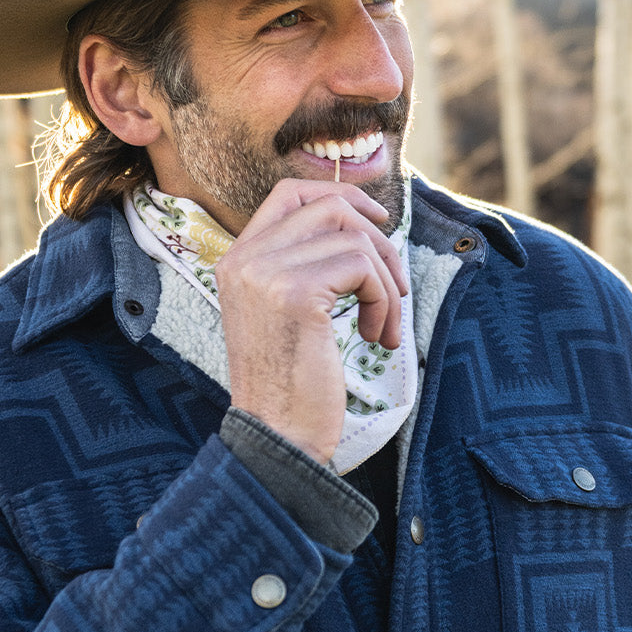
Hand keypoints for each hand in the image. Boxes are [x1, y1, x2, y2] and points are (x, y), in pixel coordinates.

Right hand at [214, 179, 409, 464]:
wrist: (277, 438)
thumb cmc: (291, 383)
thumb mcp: (286, 311)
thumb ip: (305, 264)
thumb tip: (364, 222)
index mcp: (237, 259)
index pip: (290, 193)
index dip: (341, 195)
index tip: (378, 220)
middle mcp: (244, 259)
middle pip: (329, 206)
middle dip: (378, 241)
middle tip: (393, 289)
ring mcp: (265, 273)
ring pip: (354, 237)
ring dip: (386, 281)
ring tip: (385, 325)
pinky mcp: (295, 294)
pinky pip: (362, 267)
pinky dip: (385, 300)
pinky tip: (377, 337)